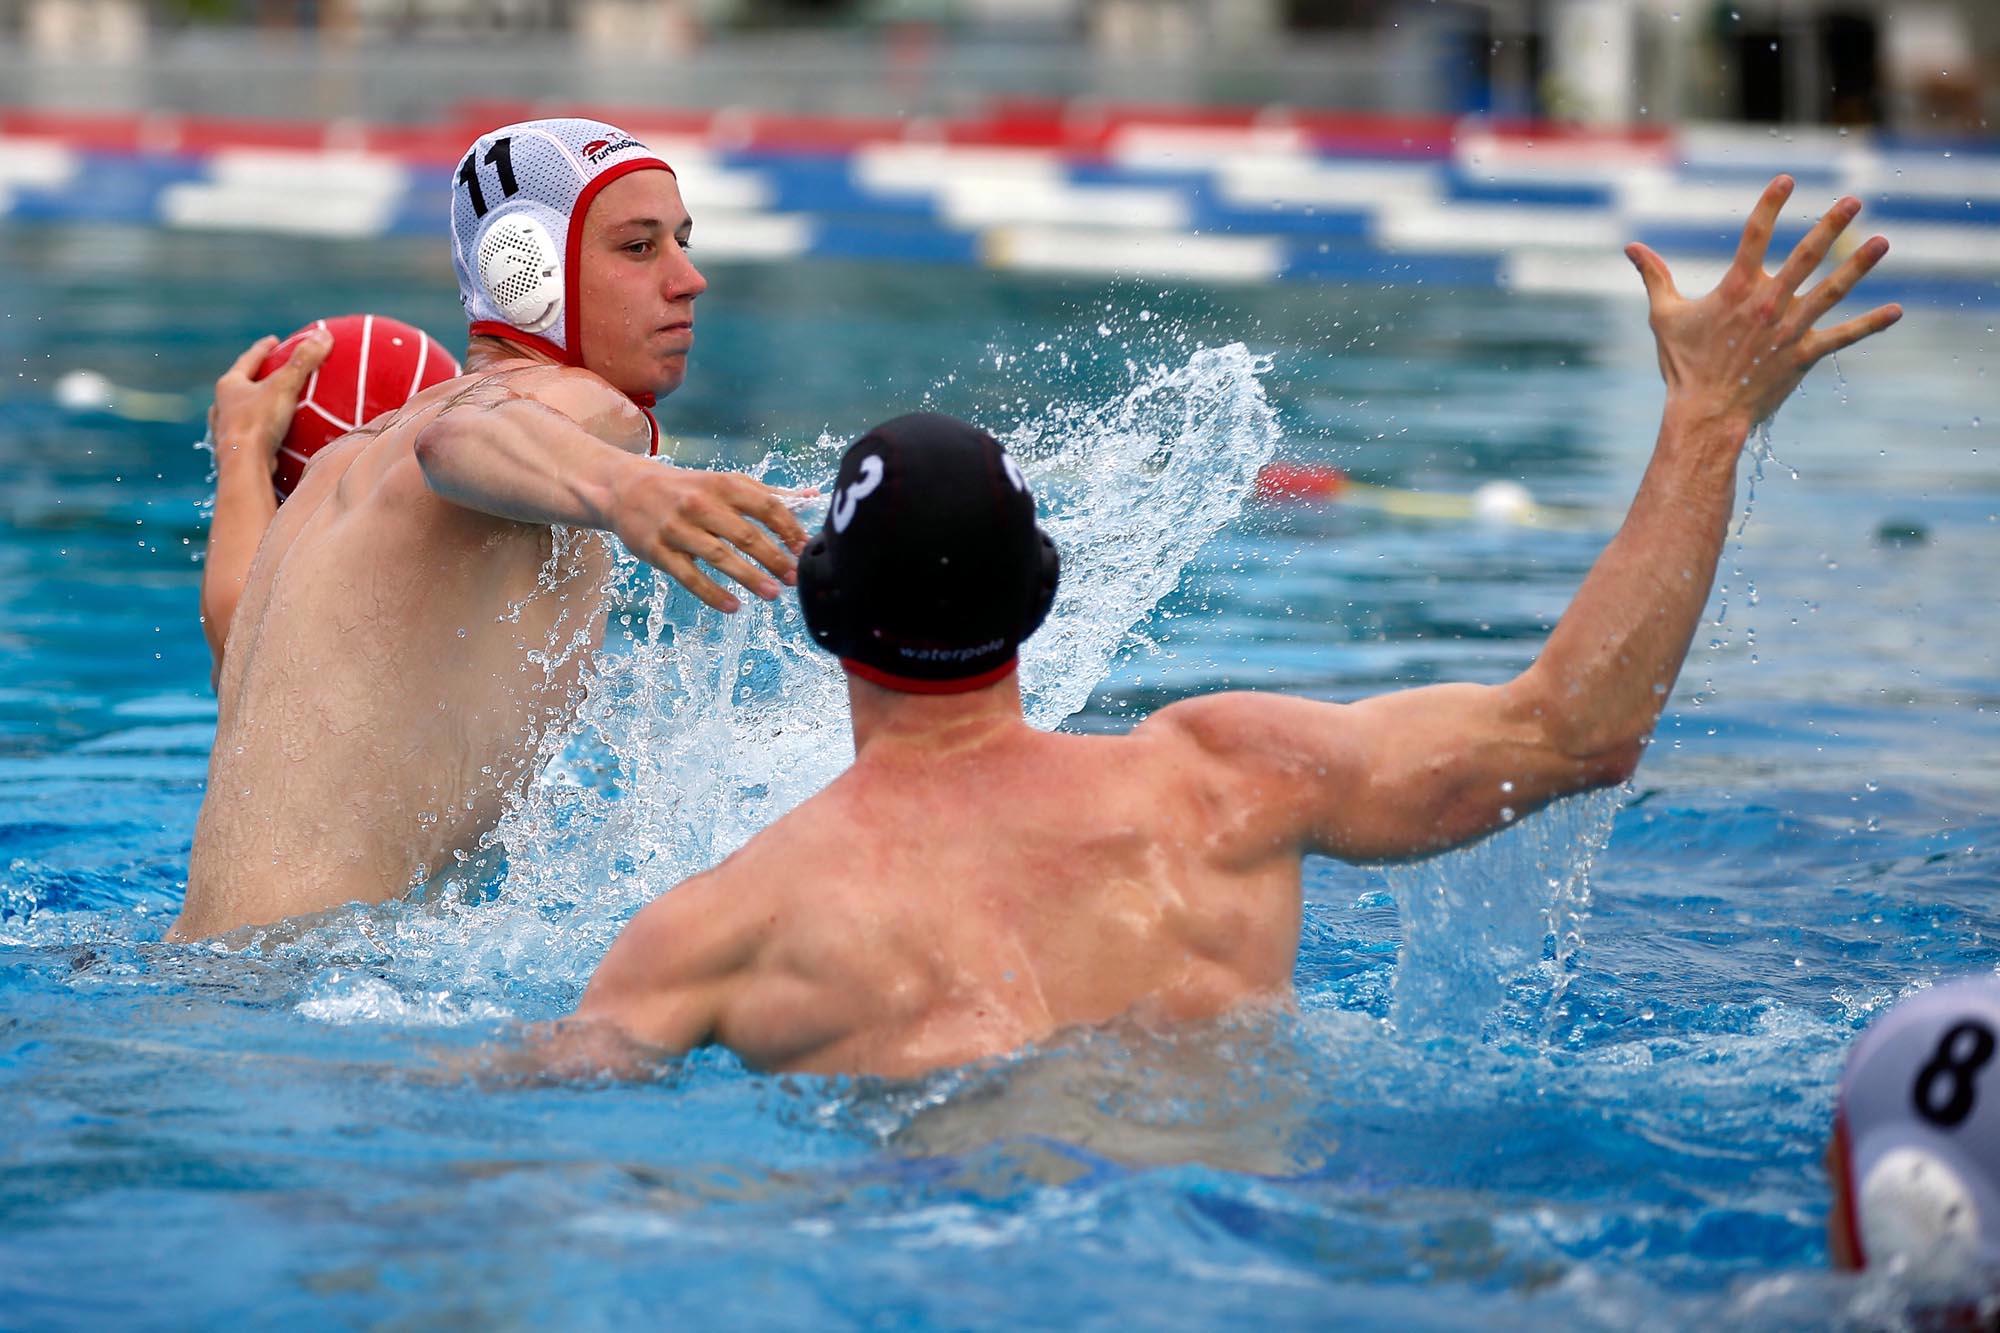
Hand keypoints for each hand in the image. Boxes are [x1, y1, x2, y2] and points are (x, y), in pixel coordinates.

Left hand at [207, 329, 333, 474]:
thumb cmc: (260, 421)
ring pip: (239, 411)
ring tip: (268, 404)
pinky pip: (247, 435)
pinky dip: (258, 430)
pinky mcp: (233, 451)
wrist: (243, 464)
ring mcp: (225, 429)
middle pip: (240, 385)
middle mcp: (222, 405)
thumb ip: (304, 362)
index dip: (262, 349)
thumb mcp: (284, 387)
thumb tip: (325, 336)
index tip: (274, 341)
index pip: (248, 360)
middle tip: (273, 371)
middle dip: (255, 377)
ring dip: (252, 405)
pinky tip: (269, 436)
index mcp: (229, 385)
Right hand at [607, 465, 811, 612]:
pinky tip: (733, 607)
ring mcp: (678, 528)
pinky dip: (712, 593)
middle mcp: (701, 504)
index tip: (805, 550)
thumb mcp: (724, 482)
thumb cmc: (686, 489)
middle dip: (775, 559)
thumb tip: (811, 496)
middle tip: (795, 578)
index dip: (789, 529)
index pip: (765, 506)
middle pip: (746, 534)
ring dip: (749, 578)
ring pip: (720, 557)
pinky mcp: (658, 551)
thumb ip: (766, 493)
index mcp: (723, 485)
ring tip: (773, 594)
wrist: (625, 489)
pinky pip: (689, 576)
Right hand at [1626, 176, 1901, 436]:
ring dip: (1859, 265)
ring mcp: (1790, 329)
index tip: (1787, 179)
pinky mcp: (1804, 355)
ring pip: (1832, 290)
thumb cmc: (1684, 366)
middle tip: (1853, 200)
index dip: (1770, 205)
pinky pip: (1843, 337)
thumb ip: (1654, 277)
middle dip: (1830, 225)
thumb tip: (1631, 248)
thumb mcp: (1665, 317)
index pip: (1755, 236)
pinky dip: (1870, 325)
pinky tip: (1896, 311)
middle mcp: (1768, 303)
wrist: (1706, 414)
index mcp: (1736, 289)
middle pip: (1806, 256)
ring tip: (1883, 242)